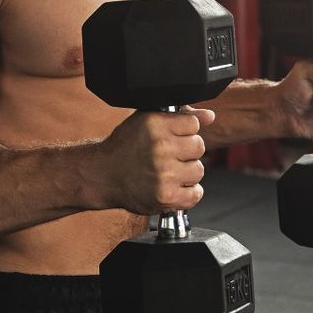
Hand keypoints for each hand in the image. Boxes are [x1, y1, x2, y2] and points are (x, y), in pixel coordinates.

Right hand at [99, 106, 215, 214]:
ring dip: (187, 172)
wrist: (102, 174)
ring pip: (198, 170)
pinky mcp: (166, 196)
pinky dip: (188, 192)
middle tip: (169, 155)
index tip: (172, 137)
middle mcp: (160, 148)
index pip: (193, 124)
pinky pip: (196, 194)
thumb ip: (180, 116)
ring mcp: (164, 174)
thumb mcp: (147, 120)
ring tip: (168, 171)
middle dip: (186, 151)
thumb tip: (210, 116)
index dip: (184, 130)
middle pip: (199, 146)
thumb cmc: (125, 145)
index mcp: (155, 124)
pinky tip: (173, 186)